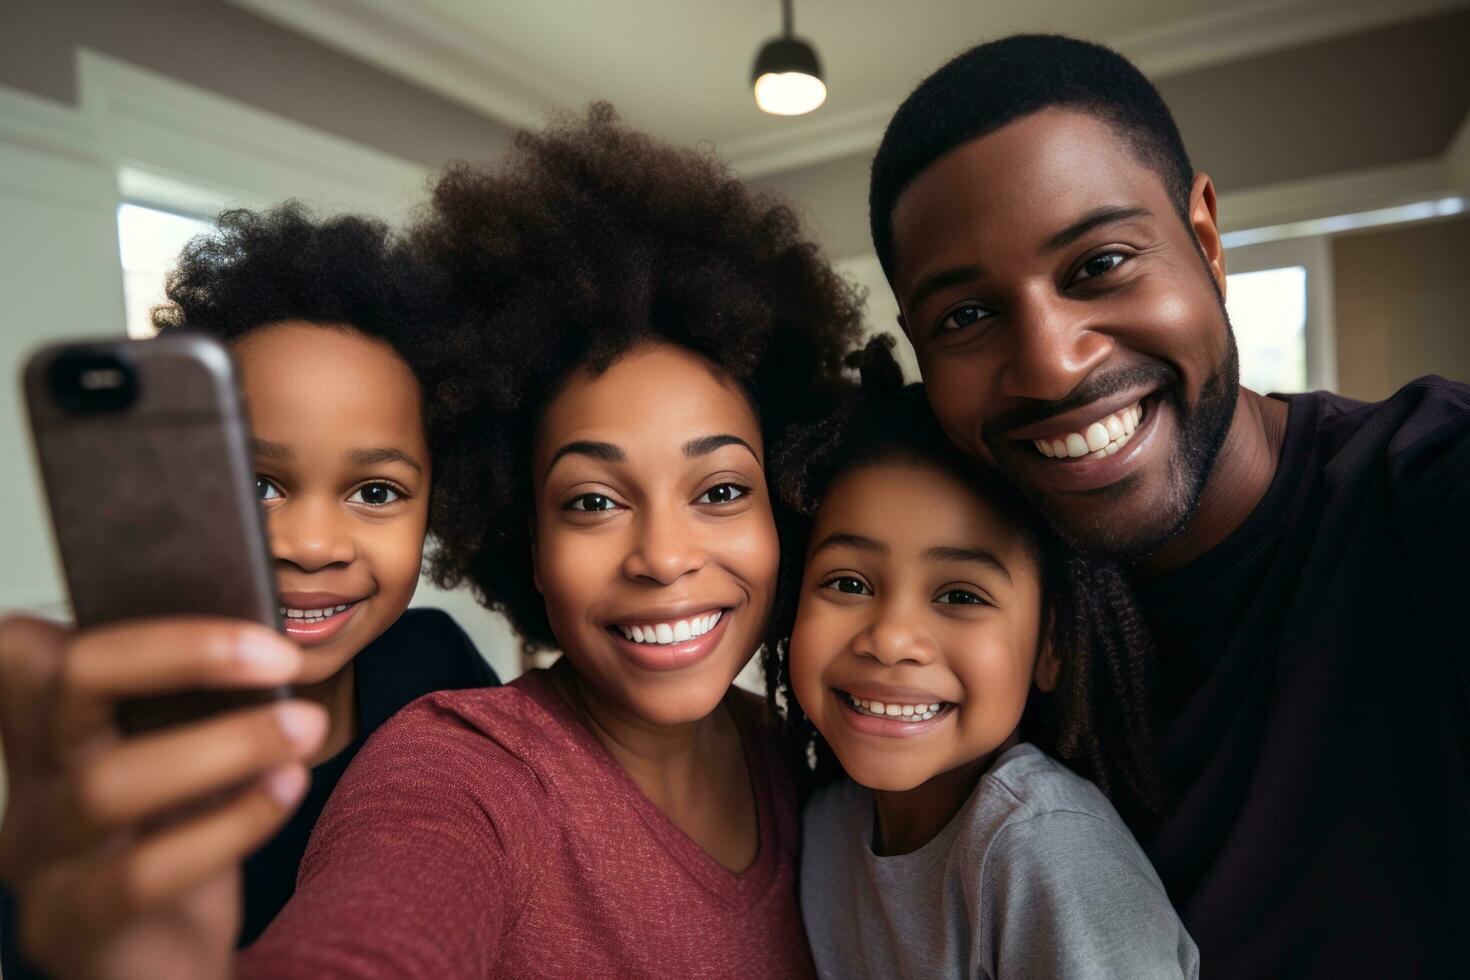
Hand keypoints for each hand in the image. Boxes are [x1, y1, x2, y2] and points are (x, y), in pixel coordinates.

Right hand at [0, 615, 325, 979]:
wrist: (168, 965)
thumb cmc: (181, 842)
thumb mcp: (185, 755)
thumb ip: (193, 700)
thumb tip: (262, 636)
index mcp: (50, 729)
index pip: (23, 649)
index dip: (94, 614)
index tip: (217, 605)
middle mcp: (30, 784)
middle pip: (65, 682)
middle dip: (182, 651)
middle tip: (281, 654)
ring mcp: (39, 859)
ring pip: (105, 783)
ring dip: (225, 744)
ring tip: (305, 727)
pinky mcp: (68, 925)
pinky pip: (139, 874)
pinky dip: (228, 824)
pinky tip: (286, 790)